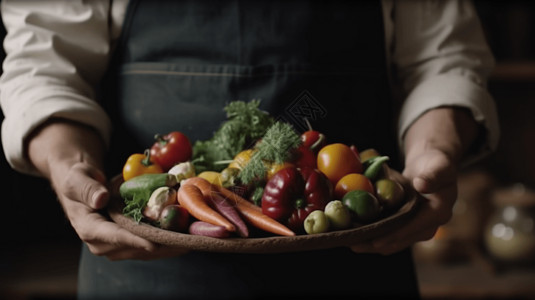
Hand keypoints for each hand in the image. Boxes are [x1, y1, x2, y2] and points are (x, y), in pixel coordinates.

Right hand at [28, 120, 187, 259]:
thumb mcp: (78, 178)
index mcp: (89, 229)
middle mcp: (103, 243)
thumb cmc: (79, 179)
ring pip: (148, 251)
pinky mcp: (129, 242)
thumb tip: (101, 198)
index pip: (115, 237)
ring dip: (170, 246)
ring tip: (193, 240)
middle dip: (162, 245)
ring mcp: (117, 245)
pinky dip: (169, 241)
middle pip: (137, 248)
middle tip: (186, 240)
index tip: (154, 243)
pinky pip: (152, 245)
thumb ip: (87, 188)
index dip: (136, 240)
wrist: (82, 184)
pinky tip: (188, 236)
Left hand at [350, 150, 456, 254]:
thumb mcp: (438, 165)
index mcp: (438, 213)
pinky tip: (353, 233)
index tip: (375, 240)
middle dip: (375, 243)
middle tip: (353, 243)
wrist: (432, 168)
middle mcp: (428, 226)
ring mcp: (415, 229)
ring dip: (370, 243)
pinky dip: (371, 235)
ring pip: (390, 242)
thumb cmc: (436, 164)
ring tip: (348, 241)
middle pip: (398, 241)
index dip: (394, 235)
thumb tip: (421, 184)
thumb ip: (433, 175)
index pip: (413, 228)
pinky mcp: (404, 227)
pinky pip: (386, 235)